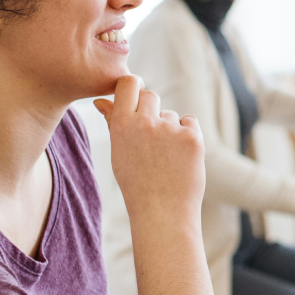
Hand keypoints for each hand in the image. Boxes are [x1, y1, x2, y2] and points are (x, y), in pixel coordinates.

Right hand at [93, 76, 204, 219]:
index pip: (128, 83)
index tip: (136, 97)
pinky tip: (180, 157)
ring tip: (165, 158)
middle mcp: (145, 123)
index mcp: (122, 125)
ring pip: (171, 115)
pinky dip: (188, 135)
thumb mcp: (119, 152)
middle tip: (152, 138)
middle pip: (151, 96)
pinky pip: (190, 122)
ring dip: (170, 129)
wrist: (162, 212)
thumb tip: (102, 101)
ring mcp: (170, 129)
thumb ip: (114, 122)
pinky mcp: (193, 137)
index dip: (134, 87)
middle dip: (152, 110)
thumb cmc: (137, 183)